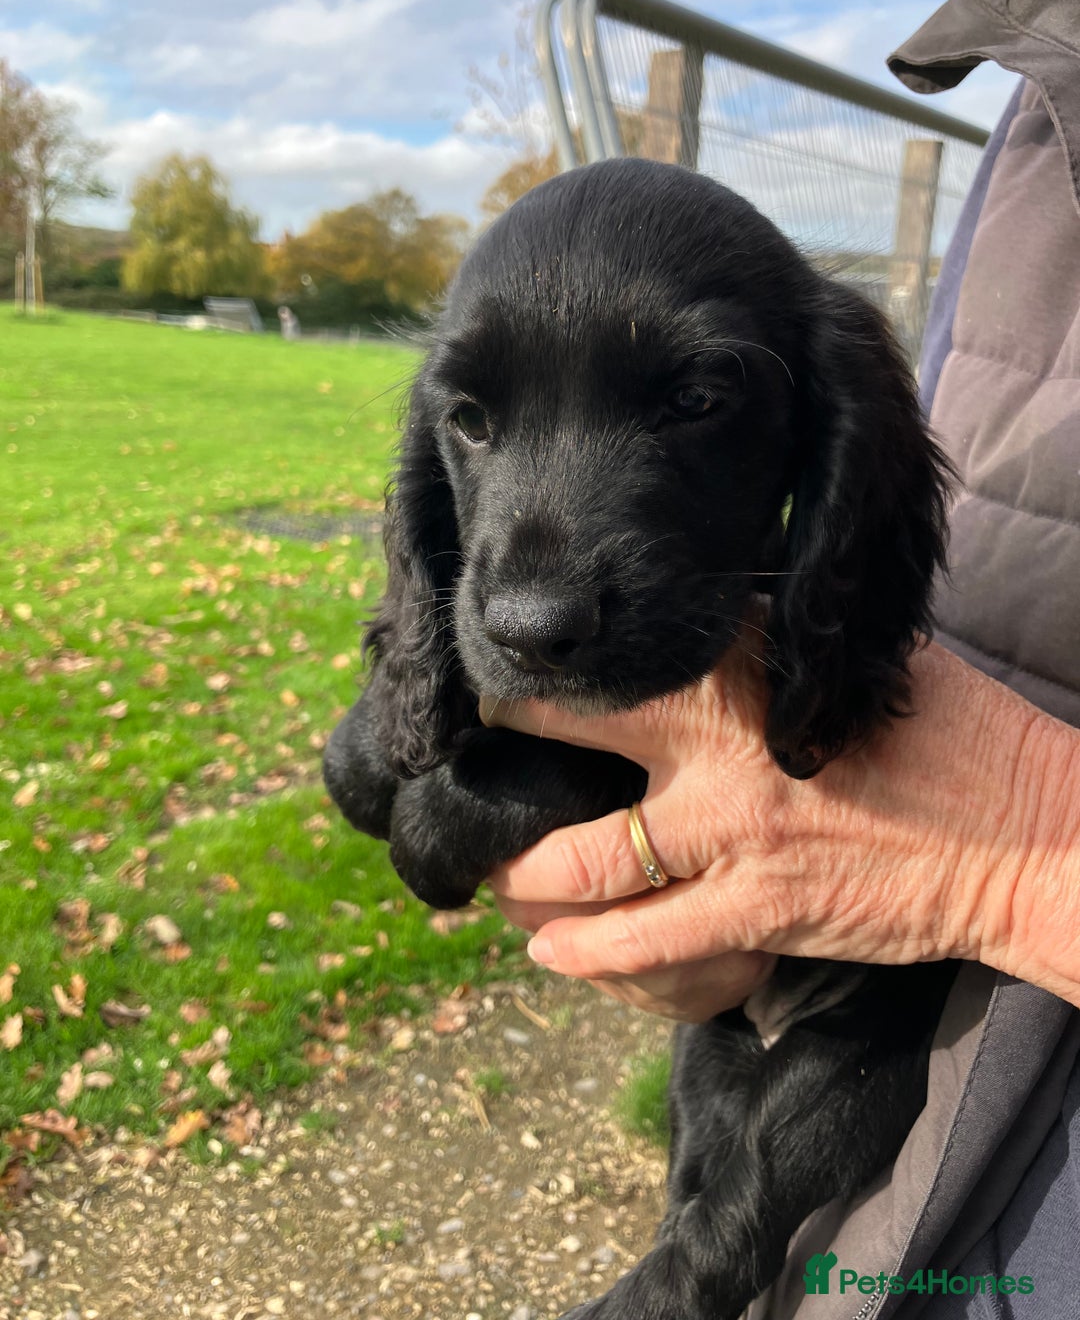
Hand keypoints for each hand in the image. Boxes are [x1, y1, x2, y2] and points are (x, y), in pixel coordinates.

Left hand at [483, 638, 1079, 1016]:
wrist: (1024, 834)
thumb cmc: (950, 736)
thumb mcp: (851, 662)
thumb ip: (771, 640)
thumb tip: (703, 621)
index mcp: (748, 663)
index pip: (626, 643)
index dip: (554, 653)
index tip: (507, 657)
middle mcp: (721, 740)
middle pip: (571, 727)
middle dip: (505, 738)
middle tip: (463, 756)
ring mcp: (730, 832)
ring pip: (581, 857)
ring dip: (520, 870)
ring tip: (486, 871)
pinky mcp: (753, 912)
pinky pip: (641, 943)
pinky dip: (582, 953)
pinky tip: (546, 952)